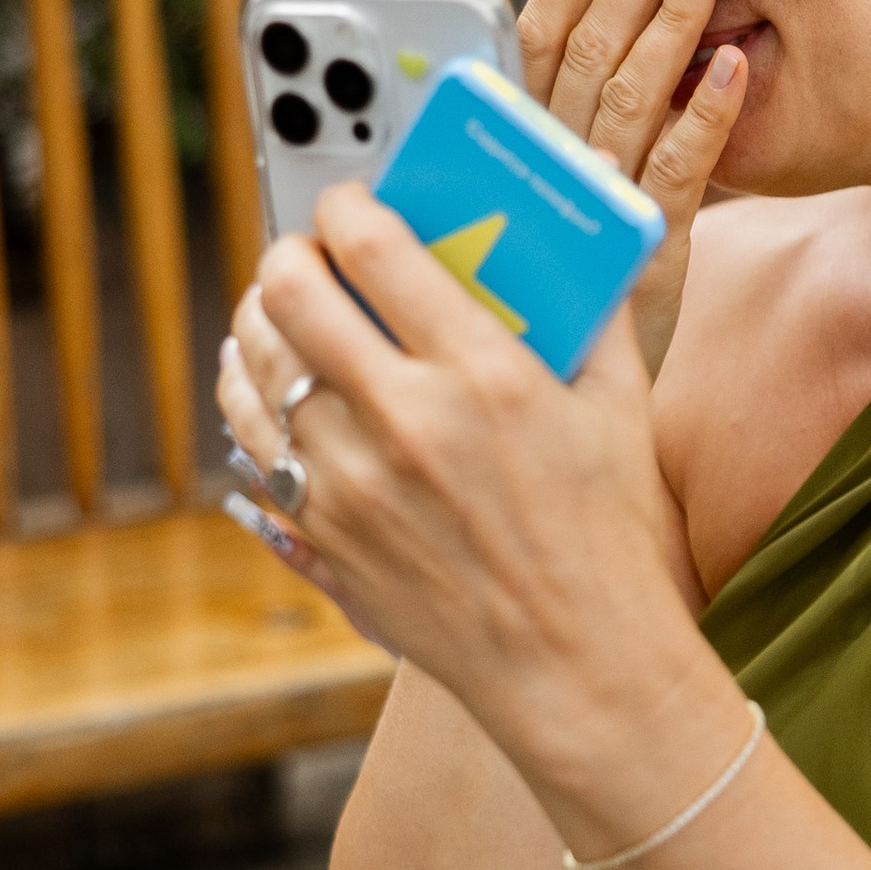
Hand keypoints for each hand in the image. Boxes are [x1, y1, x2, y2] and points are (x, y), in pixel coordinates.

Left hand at [215, 191, 712, 794]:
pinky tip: (265, 390)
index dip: (345, 205)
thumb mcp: (622, 407)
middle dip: (289, 254)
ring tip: (279, 314)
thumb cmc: (609, 536)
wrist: (578, 666)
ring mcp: (350, 487)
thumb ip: (597, 309)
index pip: (372, 247)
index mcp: (484, 375)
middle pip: (288, 294)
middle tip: (309, 256)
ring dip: (257, 324)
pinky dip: (248, 405)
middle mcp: (404, 424)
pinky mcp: (322, 539)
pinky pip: (248, 449)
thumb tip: (583, 235)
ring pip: (252, 368)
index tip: (349, 203)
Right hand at [515, 0, 745, 376]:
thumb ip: (543, 126)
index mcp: (512, 145)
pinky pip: (680, 172)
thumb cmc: (546, 293)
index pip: (533, 43)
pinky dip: (707, 115)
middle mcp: (546, 167)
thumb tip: (572, 32)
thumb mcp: (533, 200)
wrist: (567, 409)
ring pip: (631, 99)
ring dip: (671, 24)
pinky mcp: (647, 251)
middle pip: (585, 55)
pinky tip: (737, 65)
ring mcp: (596, 208)